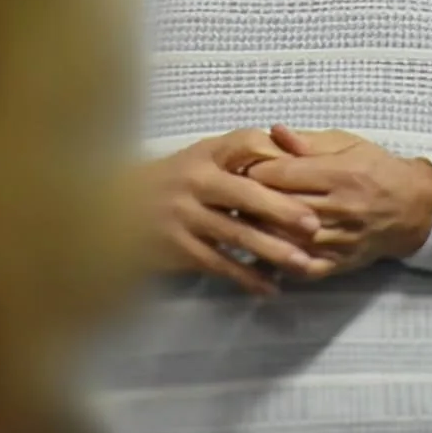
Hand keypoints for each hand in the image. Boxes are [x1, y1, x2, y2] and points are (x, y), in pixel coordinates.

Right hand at [138, 129, 331, 296]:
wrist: (117, 207)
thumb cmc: (173, 179)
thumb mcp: (202, 156)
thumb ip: (240, 153)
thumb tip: (289, 148)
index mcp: (205, 154)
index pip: (245, 145)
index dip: (277, 158)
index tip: (310, 175)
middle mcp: (196, 181)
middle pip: (244, 194)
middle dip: (281, 210)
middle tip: (314, 225)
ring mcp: (185, 216)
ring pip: (235, 234)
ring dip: (272, 250)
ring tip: (302, 263)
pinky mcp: (179, 248)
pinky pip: (219, 264)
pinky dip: (246, 277)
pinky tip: (269, 287)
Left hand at [245, 125, 431, 276]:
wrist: (415, 208)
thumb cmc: (377, 168)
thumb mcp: (347, 143)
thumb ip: (308, 141)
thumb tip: (273, 131)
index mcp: (339, 174)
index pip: (284, 174)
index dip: (256, 169)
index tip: (238, 166)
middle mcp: (339, 209)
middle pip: (281, 207)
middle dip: (251, 199)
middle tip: (229, 193)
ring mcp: (340, 240)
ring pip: (287, 239)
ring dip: (259, 231)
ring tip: (238, 219)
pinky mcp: (341, 264)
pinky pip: (304, 267)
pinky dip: (280, 262)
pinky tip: (260, 254)